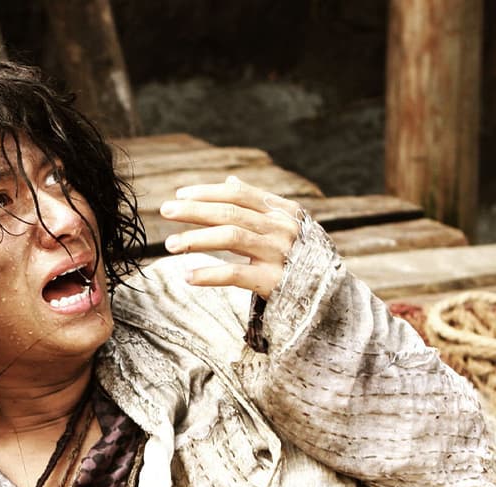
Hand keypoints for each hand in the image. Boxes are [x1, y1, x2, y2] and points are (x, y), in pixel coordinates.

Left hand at [159, 175, 304, 297]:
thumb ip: (258, 204)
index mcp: (283, 211)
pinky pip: (235, 274)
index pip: (240, 194)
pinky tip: (188, 276)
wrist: (329, 295)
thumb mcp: (284, 225)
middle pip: (231, 213)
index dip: (208, 192)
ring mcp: (279, 254)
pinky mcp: (274, 281)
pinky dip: (209, 274)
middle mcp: (281, 228)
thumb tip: (230, 182)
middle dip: (194, 210)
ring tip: (170, 245)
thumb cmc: (299, 257)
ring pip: (231, 237)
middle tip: (165, 210)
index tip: (180, 194)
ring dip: (196, 239)